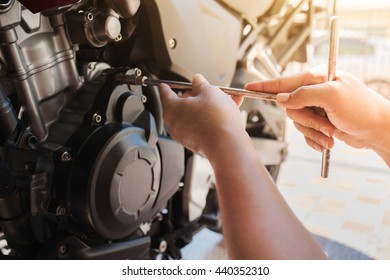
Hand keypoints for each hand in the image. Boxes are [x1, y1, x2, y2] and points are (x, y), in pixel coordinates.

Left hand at [159, 74, 244, 157]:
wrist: (227, 144)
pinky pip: (202, 126)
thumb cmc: (215, 119)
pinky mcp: (197, 143)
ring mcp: (185, 135)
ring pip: (194, 116)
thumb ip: (201, 85)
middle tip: (205, 90)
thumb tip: (197, 81)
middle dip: (194, 96)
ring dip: (206, 107)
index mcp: (172, 109)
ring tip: (224, 100)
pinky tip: (226, 111)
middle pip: (182, 105)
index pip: (165, 94)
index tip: (164, 85)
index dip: (166, 87)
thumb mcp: (210, 92)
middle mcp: (175, 124)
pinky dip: (211, 118)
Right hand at [245, 68, 389, 153]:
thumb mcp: (332, 96)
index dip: (265, 86)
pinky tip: (328, 140)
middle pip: (290, 107)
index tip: (249, 87)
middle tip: (326, 123)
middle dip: (307, 120)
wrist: (377, 130)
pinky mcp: (319, 121)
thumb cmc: (362, 109)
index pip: (285, 81)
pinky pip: (304, 132)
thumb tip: (282, 98)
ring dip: (314, 131)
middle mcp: (314, 91)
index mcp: (317, 78)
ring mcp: (316, 107)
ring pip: (297, 122)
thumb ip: (303, 94)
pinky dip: (315, 139)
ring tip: (331, 133)